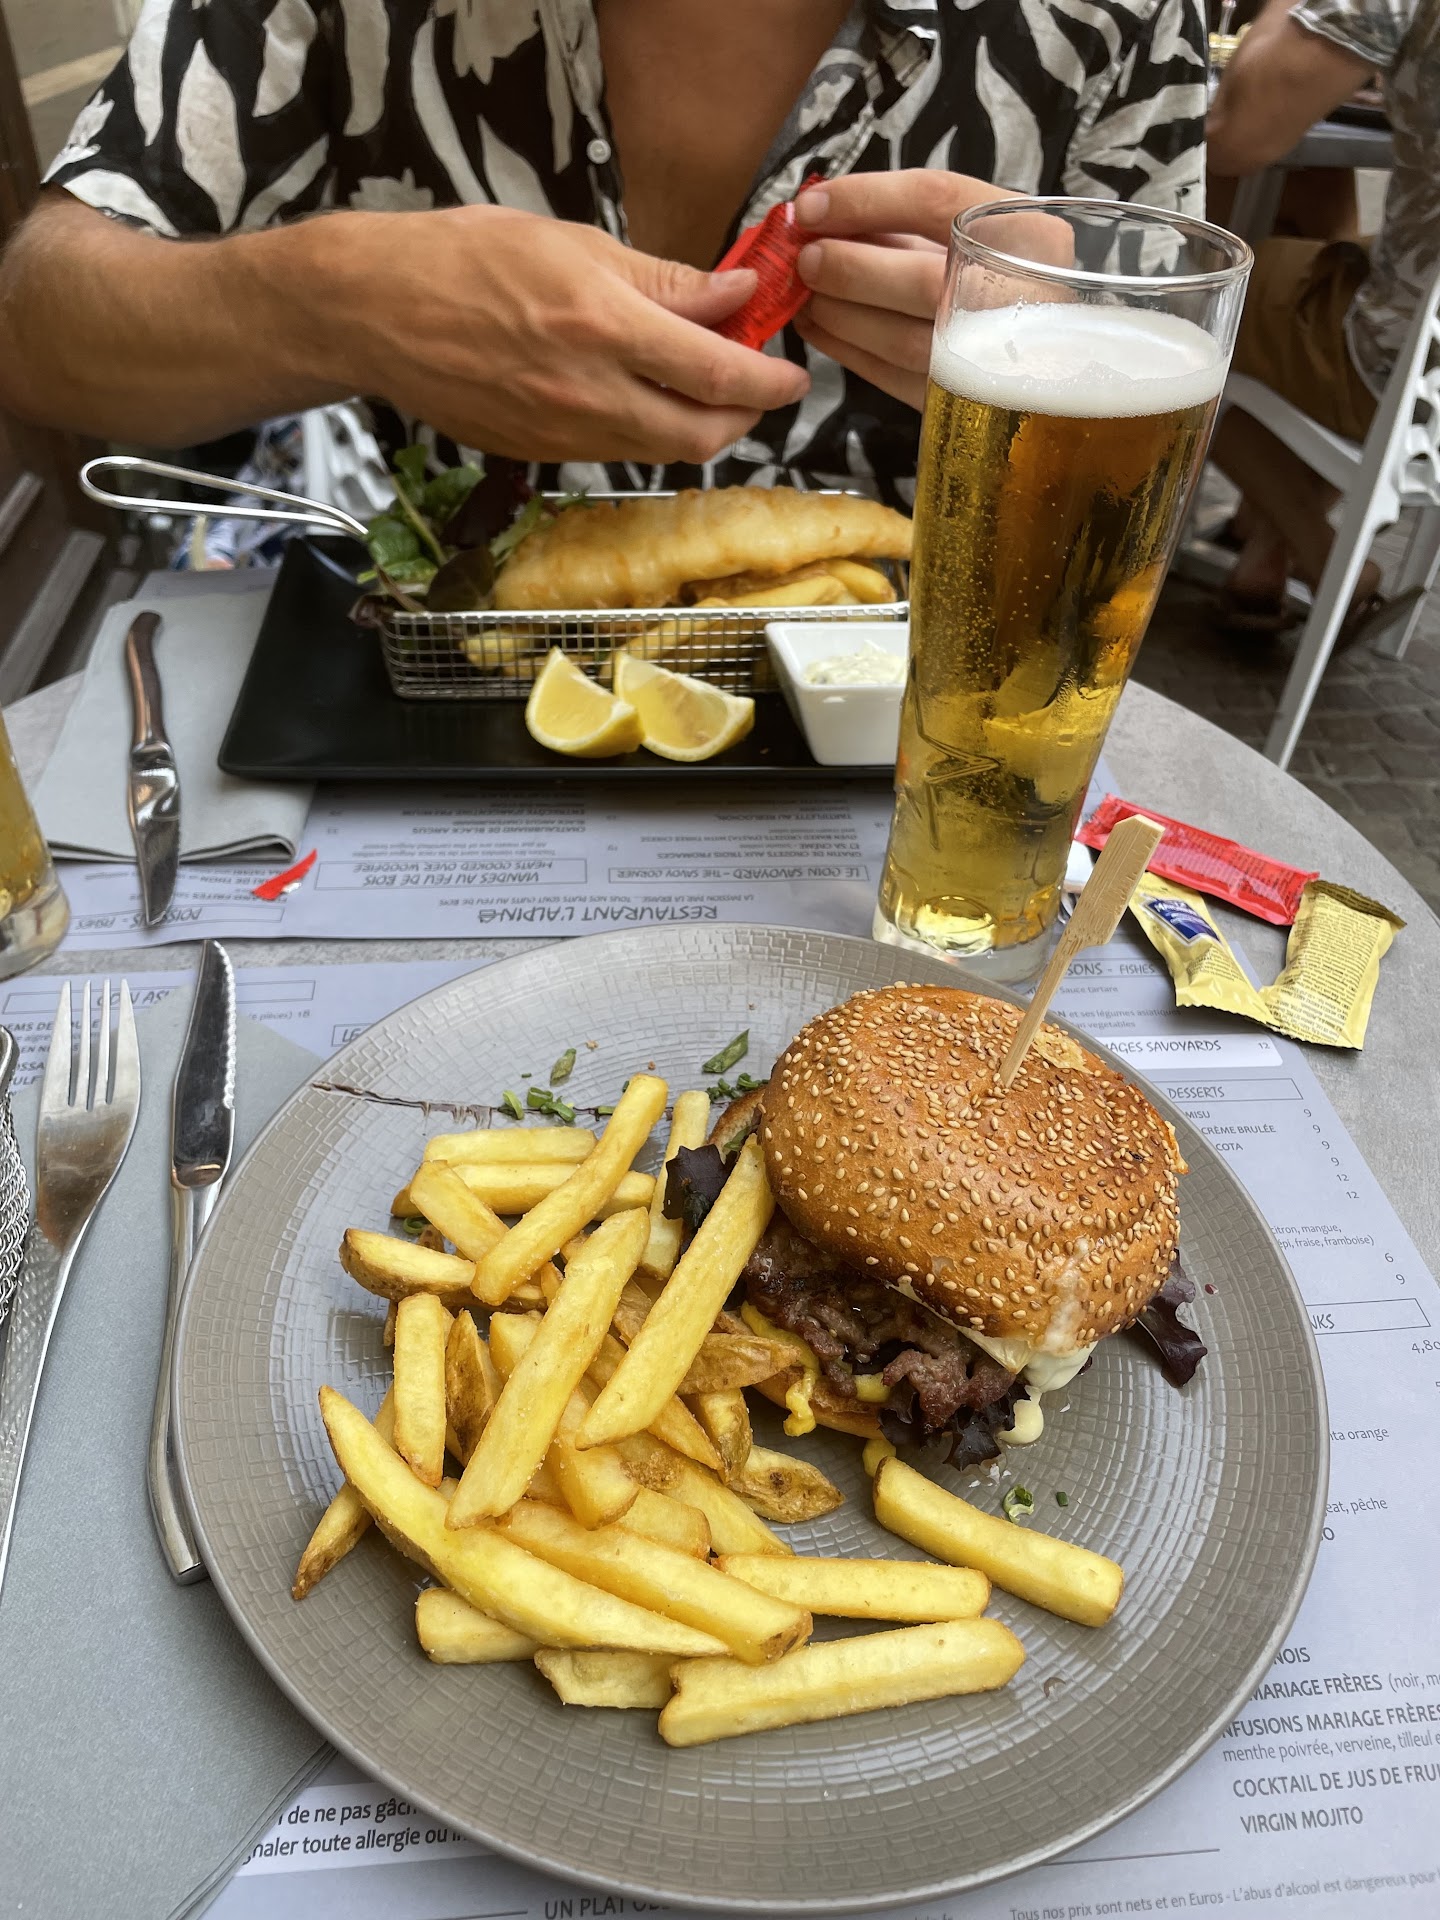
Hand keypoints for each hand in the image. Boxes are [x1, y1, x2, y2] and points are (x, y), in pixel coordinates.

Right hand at [324, 205, 810, 462]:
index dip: (770, 379)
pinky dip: (645, 429)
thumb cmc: (467, 258)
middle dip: (745, 417)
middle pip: (703, 436)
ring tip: (701, 382)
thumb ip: (664, 281)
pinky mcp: (541, 456)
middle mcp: (590, 395)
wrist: (377, 312)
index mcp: (605, 329)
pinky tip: (640, 393)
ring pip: (662, 451)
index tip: (792, 370)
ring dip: (698, 426)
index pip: (720, 374)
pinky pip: (616, 451)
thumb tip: (735, 298)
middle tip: (758, 386)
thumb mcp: (575, 244)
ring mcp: (564, 435)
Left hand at [792, 170, 1014, 409]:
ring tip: (804, 296)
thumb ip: (901, 224)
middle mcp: (1024, 300)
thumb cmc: (992, 276)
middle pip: (924, 281)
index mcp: (1031, 236)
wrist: (1048, 356)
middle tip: (804, 261)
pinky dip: (848, 351)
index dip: (864, 199)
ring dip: (841, 317)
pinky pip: (896, 380)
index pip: (937, 200)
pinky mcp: (966, 406)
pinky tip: (817, 327)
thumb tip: (818, 216)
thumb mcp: (962, 234)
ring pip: (906, 343)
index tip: (809, 205)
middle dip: (850, 269)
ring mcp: (998, 362)